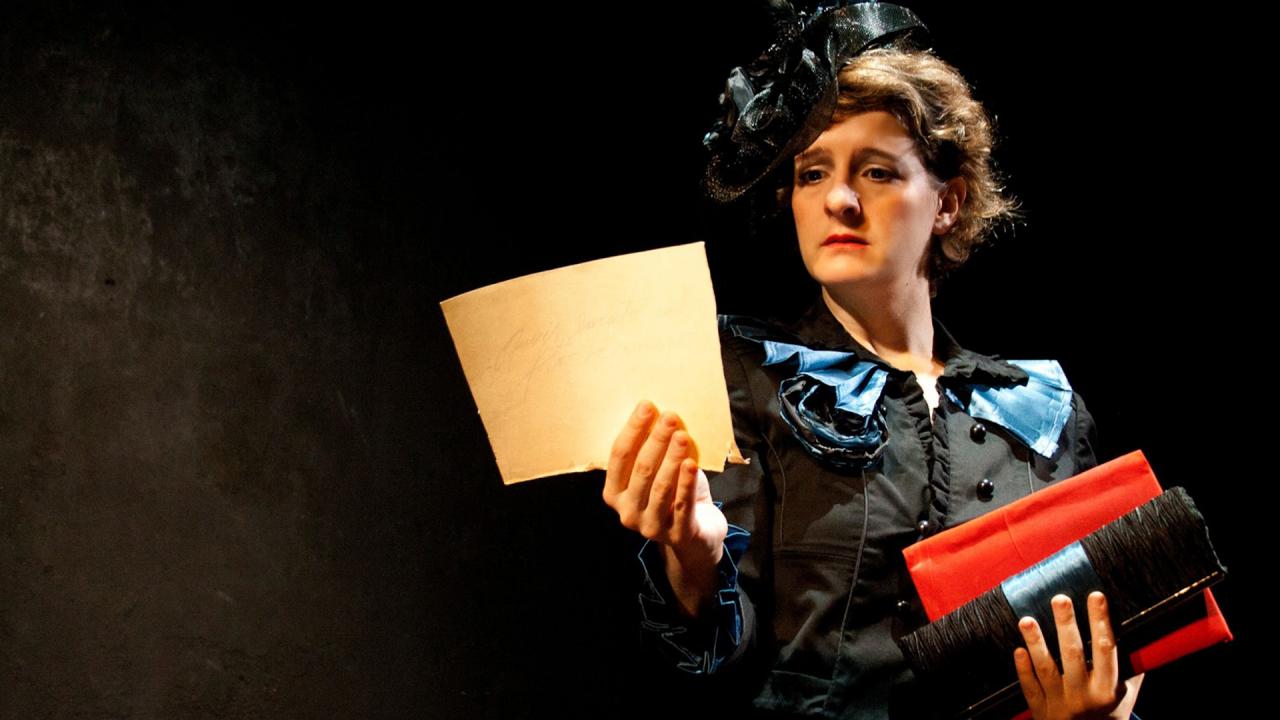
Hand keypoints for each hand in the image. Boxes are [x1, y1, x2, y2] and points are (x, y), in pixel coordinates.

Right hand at [602, 401, 727, 614]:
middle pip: (640, 469)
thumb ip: (652, 449)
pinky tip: (691, 464)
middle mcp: (626, 512)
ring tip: (682, 436)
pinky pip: (680, 505)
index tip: (647, 405)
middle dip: (656, 440)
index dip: (633, 430)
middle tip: (670, 417)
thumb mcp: (658, 471)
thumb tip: (658, 410)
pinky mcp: (675, 536)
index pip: (620, 456)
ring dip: (671, 458)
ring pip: (660, 487)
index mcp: (614, 492)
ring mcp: (649, 526)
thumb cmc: (674, 494)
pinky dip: (685, 483)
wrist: (697, 534)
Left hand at [1014, 592, 1143, 719]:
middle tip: (1059, 598)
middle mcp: (1083, 696)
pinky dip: (1023, 669)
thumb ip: (1131, 668)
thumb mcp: (1127, 695)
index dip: (1101, 622)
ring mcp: (1059, 703)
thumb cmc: (1110, 714)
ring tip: (1026, 620)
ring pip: (1046, 669)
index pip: (1105, 650)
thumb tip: (1142, 631)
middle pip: (1072, 655)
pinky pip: (1029, 687)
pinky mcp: (1039, 710)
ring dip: (1036, 643)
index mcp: (1107, 689)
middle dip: (1066, 625)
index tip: (1096, 596)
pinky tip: (1018, 649)